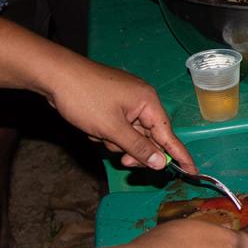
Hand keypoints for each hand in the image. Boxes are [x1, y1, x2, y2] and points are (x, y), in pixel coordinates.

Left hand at [41, 56, 190, 172]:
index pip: (169, 134)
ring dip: (116, 142)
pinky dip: (107, 133)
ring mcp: (125, 101)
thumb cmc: (85, 99)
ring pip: (130, 134)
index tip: (193, 171)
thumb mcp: (112, 129)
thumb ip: (138, 147)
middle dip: (134, 150)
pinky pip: (117, 126)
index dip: (180, 155)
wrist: (55, 76)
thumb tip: (161, 163)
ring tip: (98, 135)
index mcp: (148, 102)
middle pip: (148, 137)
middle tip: (124, 163)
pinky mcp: (111, 103)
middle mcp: (141, 100)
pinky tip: (92, 129)